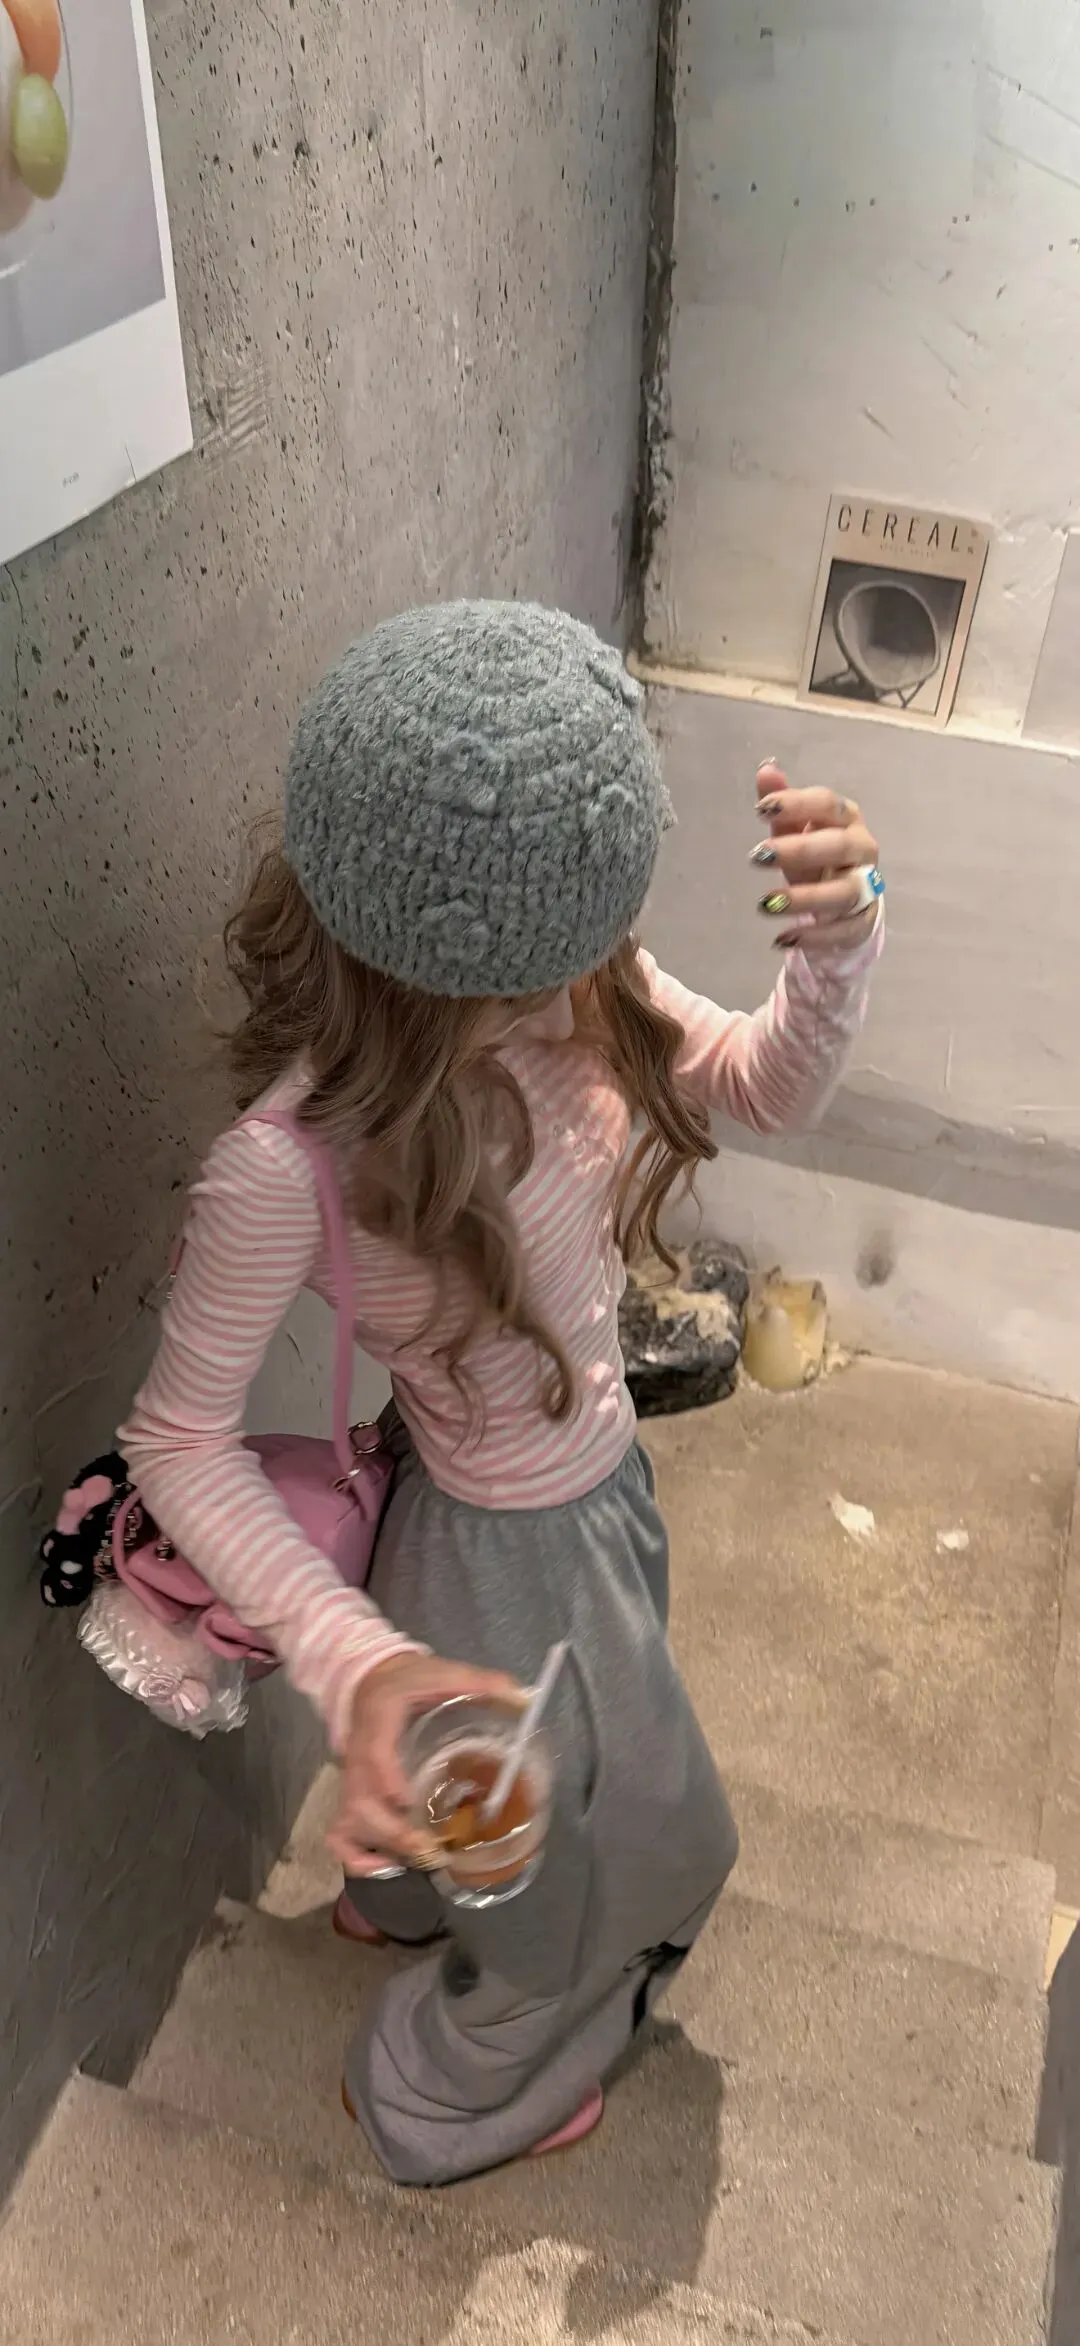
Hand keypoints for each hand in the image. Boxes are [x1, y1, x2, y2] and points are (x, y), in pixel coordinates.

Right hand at [327, 1651, 524, 1876]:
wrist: (370, 1678)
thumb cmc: (409, 1678)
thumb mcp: (442, 1671)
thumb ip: (479, 1682)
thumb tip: (522, 1698)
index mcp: (379, 1718)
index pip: (373, 1754)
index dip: (387, 1779)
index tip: (408, 1801)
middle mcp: (357, 1754)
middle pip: (359, 1802)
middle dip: (393, 1831)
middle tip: (432, 1848)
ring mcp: (350, 1779)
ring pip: (348, 1823)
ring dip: (380, 1846)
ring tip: (420, 1857)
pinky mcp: (350, 1796)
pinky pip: (340, 1835)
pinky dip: (358, 1857)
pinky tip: (388, 1864)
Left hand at [751, 761, 879, 952]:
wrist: (847, 905)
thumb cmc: (818, 859)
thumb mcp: (796, 833)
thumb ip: (782, 808)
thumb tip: (765, 769)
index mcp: (847, 819)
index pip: (827, 804)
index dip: (797, 803)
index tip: (761, 808)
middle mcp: (862, 850)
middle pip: (839, 846)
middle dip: (799, 850)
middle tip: (758, 856)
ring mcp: (866, 888)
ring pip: (842, 892)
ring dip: (804, 898)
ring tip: (765, 904)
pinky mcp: (862, 922)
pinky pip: (843, 931)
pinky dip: (815, 936)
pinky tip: (781, 939)